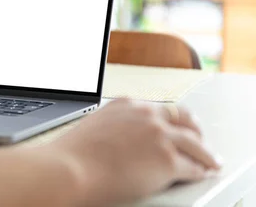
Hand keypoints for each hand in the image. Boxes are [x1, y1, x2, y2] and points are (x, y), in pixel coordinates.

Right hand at [47, 99, 221, 205]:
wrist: (69, 169)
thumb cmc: (73, 155)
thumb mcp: (96, 127)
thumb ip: (117, 127)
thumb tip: (126, 140)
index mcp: (126, 104)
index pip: (161, 108)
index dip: (174, 120)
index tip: (179, 127)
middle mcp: (146, 115)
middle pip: (184, 119)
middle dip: (195, 131)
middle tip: (201, 143)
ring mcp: (159, 136)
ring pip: (195, 144)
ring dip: (205, 154)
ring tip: (210, 162)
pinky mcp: (167, 160)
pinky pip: (193, 167)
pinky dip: (200, 172)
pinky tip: (201, 175)